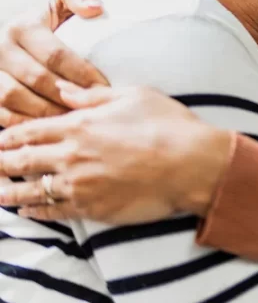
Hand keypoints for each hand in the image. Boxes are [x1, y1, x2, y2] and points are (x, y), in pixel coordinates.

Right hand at [0, 0, 106, 126]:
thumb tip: (95, 9)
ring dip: (46, 113)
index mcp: (22, 26)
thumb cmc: (50, 22)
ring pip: (15, 99)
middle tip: (92, 109)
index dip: (81, 73)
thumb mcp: (62, 2)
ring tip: (73, 121)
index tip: (104, 87)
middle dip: (67, 97)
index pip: (55, 55)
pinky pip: (2, 115)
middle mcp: (0, 49)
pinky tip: (50, 129)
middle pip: (36, 79)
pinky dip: (25, 124)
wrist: (19, 36)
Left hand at [0, 83, 232, 223]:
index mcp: (80, 125)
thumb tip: (65, 90)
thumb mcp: (134, 95)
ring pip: (32, 190)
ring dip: (10, 192)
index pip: (31, 131)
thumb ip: (93, 95)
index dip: (10, 136)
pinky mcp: (92, 209)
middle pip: (23, 161)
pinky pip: (54, 211)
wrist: (192, 165)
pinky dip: (37, 212)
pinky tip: (29, 212)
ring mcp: (80, 185)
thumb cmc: (169, 125)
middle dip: (2, 162)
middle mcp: (73, 155)